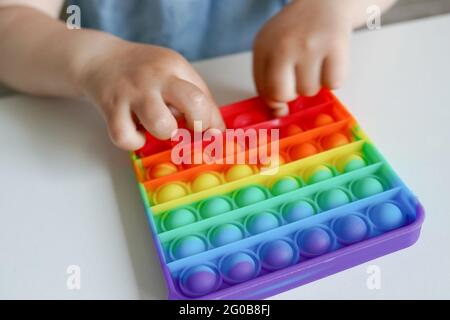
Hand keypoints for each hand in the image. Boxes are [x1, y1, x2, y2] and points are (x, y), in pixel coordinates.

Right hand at [80, 40, 224, 149]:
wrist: (100, 59)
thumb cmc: (142, 72)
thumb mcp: (173, 71)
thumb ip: (196, 96)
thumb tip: (217, 130)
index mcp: (174, 67)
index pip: (204, 98)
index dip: (211, 123)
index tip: (209, 132)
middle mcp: (155, 77)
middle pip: (193, 104)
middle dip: (198, 125)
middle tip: (189, 130)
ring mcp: (133, 92)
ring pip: (161, 124)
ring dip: (164, 133)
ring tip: (159, 128)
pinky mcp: (111, 108)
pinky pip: (125, 136)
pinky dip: (133, 142)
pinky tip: (136, 132)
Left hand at [253, 0, 352, 115]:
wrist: (325, 1)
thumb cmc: (297, 31)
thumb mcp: (272, 49)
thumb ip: (269, 81)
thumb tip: (279, 114)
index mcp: (263, 47)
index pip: (264, 91)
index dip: (275, 100)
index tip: (283, 99)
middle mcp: (283, 45)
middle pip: (283, 94)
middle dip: (293, 93)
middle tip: (299, 77)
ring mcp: (309, 45)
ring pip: (310, 91)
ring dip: (315, 83)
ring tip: (315, 62)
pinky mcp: (336, 45)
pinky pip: (334, 83)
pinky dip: (334, 78)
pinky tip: (329, 61)